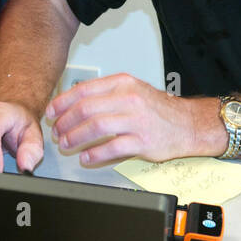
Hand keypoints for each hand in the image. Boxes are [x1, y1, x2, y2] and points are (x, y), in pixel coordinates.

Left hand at [46, 73, 216, 166]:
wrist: (188, 124)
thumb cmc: (158, 109)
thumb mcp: (132, 90)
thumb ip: (106, 93)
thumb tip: (74, 101)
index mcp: (123, 84)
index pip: (83, 90)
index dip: (62, 102)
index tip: (52, 112)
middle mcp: (128, 99)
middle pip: (86, 109)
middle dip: (65, 122)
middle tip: (57, 132)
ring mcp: (136, 120)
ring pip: (95, 127)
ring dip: (75, 137)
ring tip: (66, 144)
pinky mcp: (143, 141)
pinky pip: (112, 147)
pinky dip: (94, 153)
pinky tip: (86, 156)